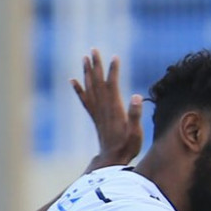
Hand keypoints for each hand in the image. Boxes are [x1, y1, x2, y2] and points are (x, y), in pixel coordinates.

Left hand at [72, 48, 142, 169]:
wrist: (113, 160)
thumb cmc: (127, 147)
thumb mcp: (136, 133)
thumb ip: (135, 115)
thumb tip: (136, 96)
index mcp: (114, 110)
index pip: (113, 85)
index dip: (113, 71)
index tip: (115, 57)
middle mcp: (104, 108)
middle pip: (98, 83)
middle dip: (96, 66)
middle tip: (93, 49)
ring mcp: (98, 113)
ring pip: (91, 88)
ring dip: (87, 73)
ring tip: (84, 58)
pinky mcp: (95, 118)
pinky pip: (85, 101)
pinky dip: (78, 90)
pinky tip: (73, 81)